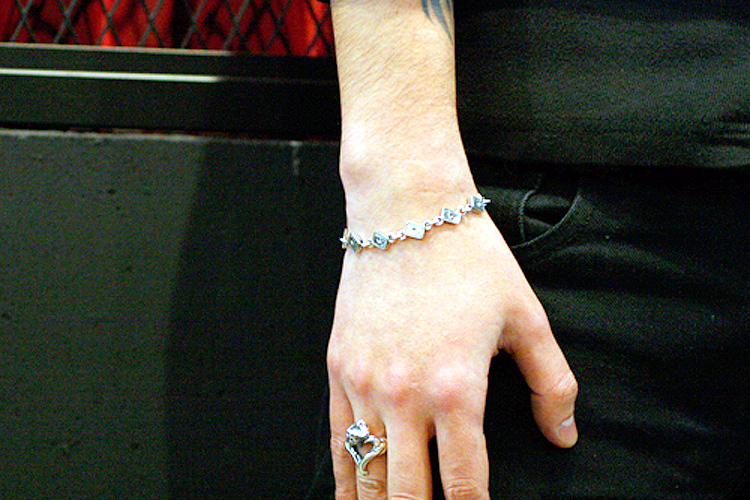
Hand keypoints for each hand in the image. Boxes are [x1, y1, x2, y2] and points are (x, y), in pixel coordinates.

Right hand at [327, 210, 578, 498]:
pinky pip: (338, 440)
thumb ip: (551, 382)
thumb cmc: (467, 258)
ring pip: (366, 475)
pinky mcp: (339, 367)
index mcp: (458, 390)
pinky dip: (345, 478)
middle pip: (409, 494)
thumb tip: (562, 434)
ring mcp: (365, 384)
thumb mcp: (525, 317)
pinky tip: (352, 497)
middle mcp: (405, 396)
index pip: (465, 485)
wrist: (405, 211)